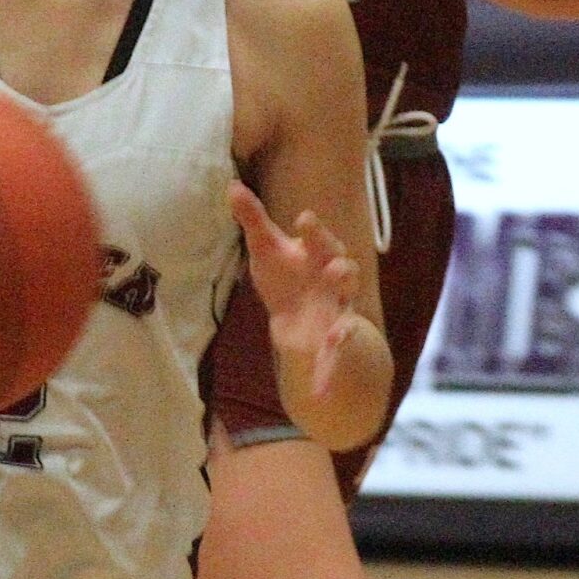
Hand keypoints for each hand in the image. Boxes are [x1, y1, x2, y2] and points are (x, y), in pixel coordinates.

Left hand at [230, 180, 361, 399]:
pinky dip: (327, 375)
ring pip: (347, 316)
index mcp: (319, 256)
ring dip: (344, 326)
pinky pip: (334, 359)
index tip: (303, 218)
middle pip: (345, 272)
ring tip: (336, 336)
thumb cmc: (285, 274)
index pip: (321, 239)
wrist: (298, 315)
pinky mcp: (329, 342)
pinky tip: (319, 393)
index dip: (315, 231)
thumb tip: (231, 186)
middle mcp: (334, 282)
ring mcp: (336, 313)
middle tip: (335, 268)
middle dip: (342, 270)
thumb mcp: (267, 248)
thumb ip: (253, 219)